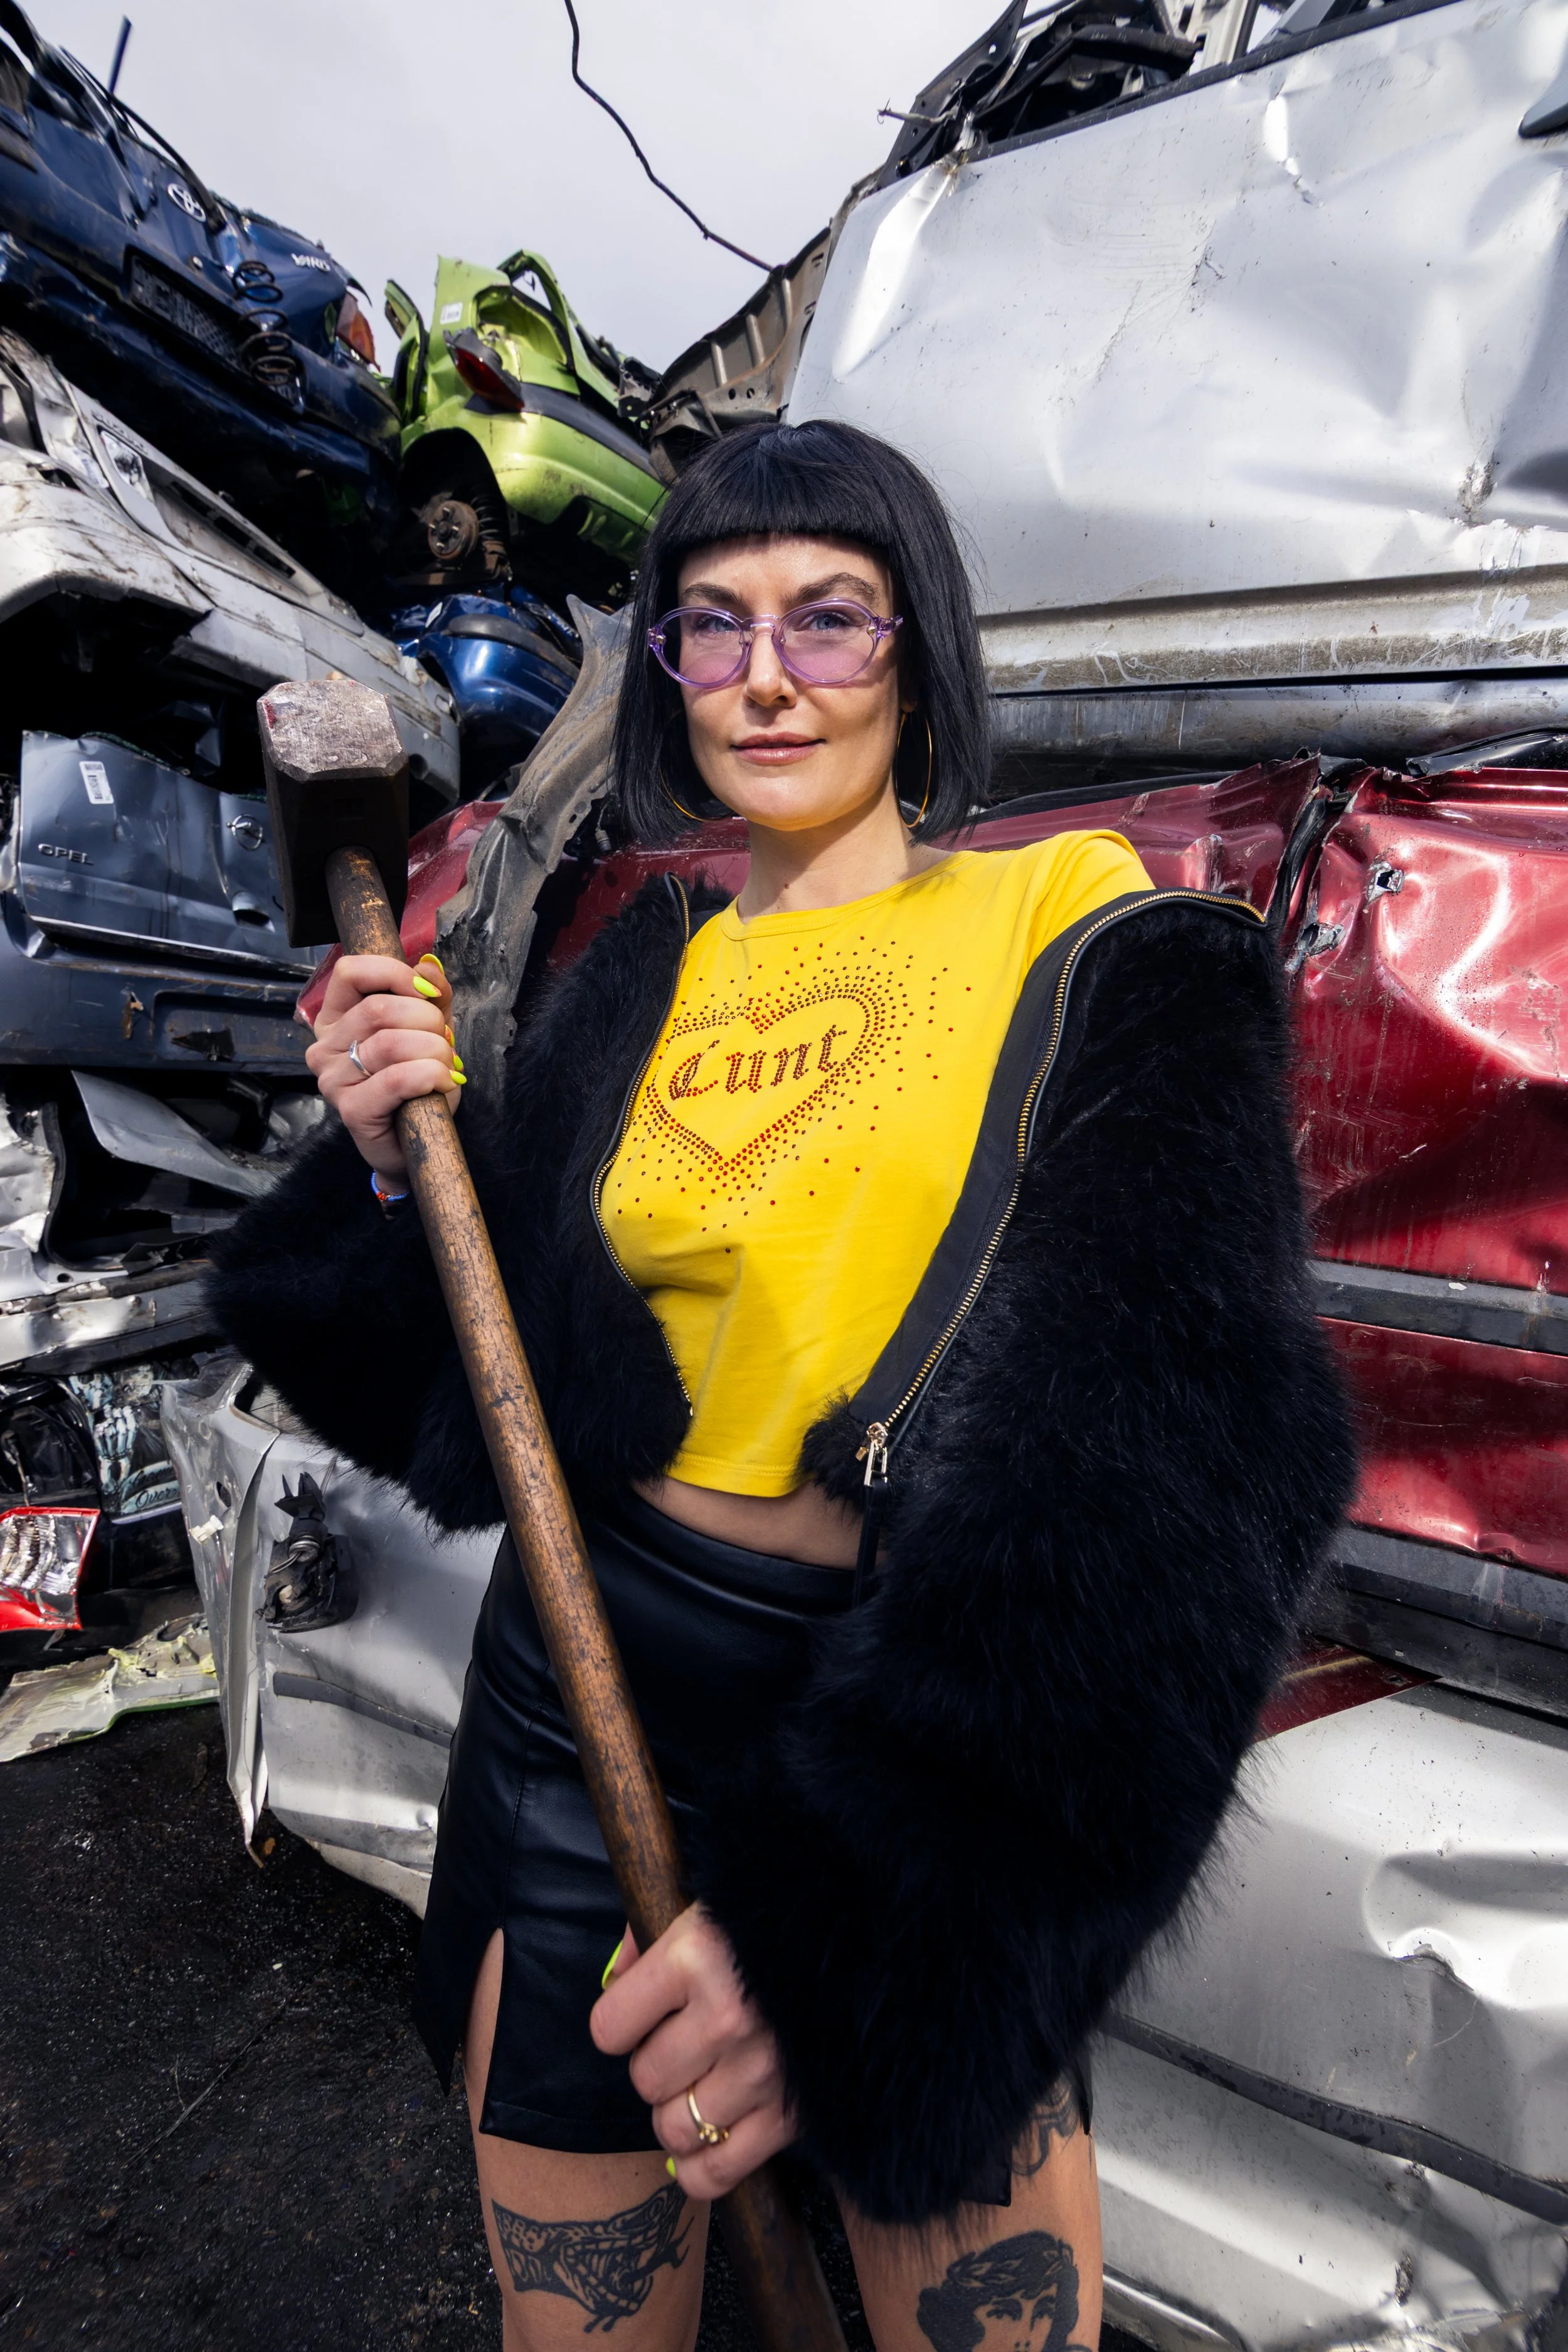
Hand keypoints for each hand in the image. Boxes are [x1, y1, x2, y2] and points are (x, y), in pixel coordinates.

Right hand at [305, 950, 461, 1183]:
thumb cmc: (415, 1087)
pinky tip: (444, 1083)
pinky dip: (432, 1075)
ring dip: (435, 1051)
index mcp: (336, 1018)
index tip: (427, 994)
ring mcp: (333, 1080)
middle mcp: (324, 1046)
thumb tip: (429, 966)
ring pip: (391, 1043)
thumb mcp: (427, 1032)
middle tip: (444, 1043)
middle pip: (379, 1009)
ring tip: (446, 1066)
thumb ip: (430, 998)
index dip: (394, 973)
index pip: (350, 972)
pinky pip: (398, 1078)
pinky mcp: (351, 1110)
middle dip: (427, 1021)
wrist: (412, 1145)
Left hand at [590, 1908, 793, 2198]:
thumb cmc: (772, 1919)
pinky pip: (718, 2172)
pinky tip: (704, 2143)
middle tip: (684, 2045)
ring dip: (679, 2112)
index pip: (610, 2028)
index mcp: (696, 1956)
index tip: (639, 2017)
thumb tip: (612, 1983)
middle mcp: (726, 2017)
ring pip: (674, 2127)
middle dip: (656, 2065)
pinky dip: (699, 2169)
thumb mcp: (706, 1905)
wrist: (866, 1935)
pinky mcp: (791, 2115)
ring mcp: (760, 2071)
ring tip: (702, 2085)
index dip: (619, 2025)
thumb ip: (648, 1940)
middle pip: (645, 2079)